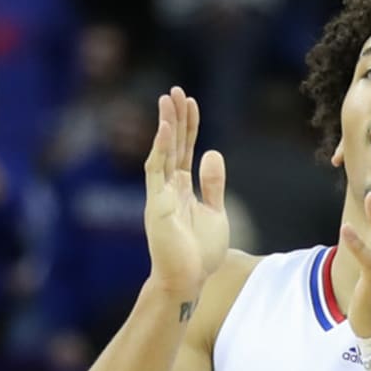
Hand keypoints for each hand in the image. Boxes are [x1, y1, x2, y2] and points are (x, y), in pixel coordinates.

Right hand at [144, 87, 228, 295]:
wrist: (188, 281)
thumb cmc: (199, 252)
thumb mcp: (214, 212)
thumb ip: (213, 184)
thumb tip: (212, 152)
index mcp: (182, 188)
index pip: (185, 149)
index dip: (188, 125)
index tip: (190, 102)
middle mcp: (168, 187)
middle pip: (172, 145)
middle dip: (174, 117)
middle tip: (175, 90)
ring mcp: (160, 194)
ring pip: (162, 152)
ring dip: (165, 125)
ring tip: (168, 99)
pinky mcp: (156, 205)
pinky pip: (156, 172)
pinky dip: (160, 149)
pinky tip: (165, 129)